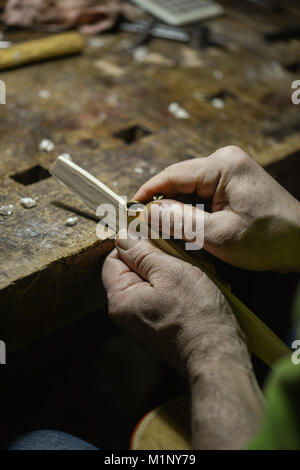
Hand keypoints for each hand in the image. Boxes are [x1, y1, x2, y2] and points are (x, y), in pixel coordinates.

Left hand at [102, 232, 249, 374]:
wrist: (217, 355)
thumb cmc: (196, 316)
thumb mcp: (169, 271)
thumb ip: (142, 252)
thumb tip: (123, 236)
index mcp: (121, 299)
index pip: (113, 259)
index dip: (133, 244)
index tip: (155, 238)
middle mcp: (127, 312)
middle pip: (134, 270)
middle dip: (159, 259)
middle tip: (182, 259)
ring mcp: (143, 320)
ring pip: (153, 281)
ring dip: (174, 272)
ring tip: (195, 276)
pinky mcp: (160, 325)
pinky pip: (164, 296)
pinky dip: (179, 288)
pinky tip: (197, 289)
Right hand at [134, 146, 299, 271]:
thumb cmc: (270, 239)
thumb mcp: (220, 235)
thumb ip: (180, 221)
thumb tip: (148, 212)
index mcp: (223, 165)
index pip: (172, 175)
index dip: (147, 194)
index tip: (129, 211)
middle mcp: (225, 160)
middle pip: (179, 180)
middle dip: (161, 204)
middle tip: (144, 228)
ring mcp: (229, 170)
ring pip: (188, 189)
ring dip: (176, 210)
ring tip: (165, 233)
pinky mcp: (232, 183)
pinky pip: (201, 194)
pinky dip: (190, 211)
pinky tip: (186, 228)